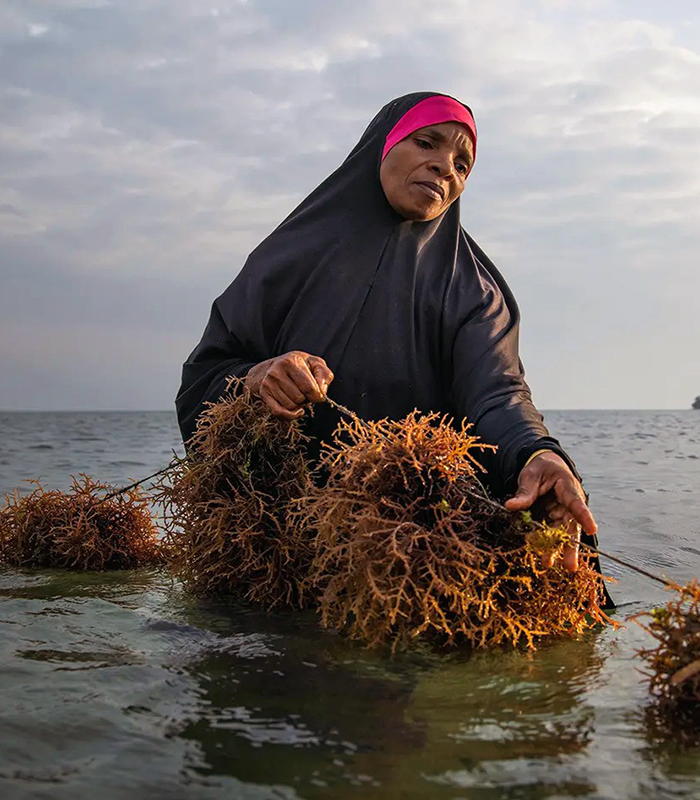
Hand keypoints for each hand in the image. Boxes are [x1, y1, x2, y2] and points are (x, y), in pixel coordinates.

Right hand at [245, 351, 333, 419]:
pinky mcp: (264, 394)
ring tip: (297, 395)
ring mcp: (268, 384)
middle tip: (304, 392)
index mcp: (291, 362)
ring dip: (298, 405)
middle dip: (306, 399)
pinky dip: (290, 415)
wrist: (274, 366)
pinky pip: (278, 412)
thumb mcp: (315, 363)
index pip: (309, 388)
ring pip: (291, 407)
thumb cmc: (299, 366)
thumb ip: (324, 375)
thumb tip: (322, 392)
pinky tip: (297, 411)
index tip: (318, 394)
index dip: (318, 396)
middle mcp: (276, 372)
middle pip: (300, 399)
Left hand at [504, 451, 596, 571]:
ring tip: (548, 562)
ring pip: (561, 534)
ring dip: (555, 549)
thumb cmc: (540, 468)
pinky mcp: (553, 520)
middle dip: (570, 546)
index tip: (591, 529)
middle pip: (571, 526)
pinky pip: (550, 534)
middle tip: (569, 565)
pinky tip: (541, 554)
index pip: (576, 503)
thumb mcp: (530, 475)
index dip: (584, 517)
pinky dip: (545, 543)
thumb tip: (510, 506)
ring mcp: (561, 514)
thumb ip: (524, 492)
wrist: (543, 468)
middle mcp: (568, 504)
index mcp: (567, 487)